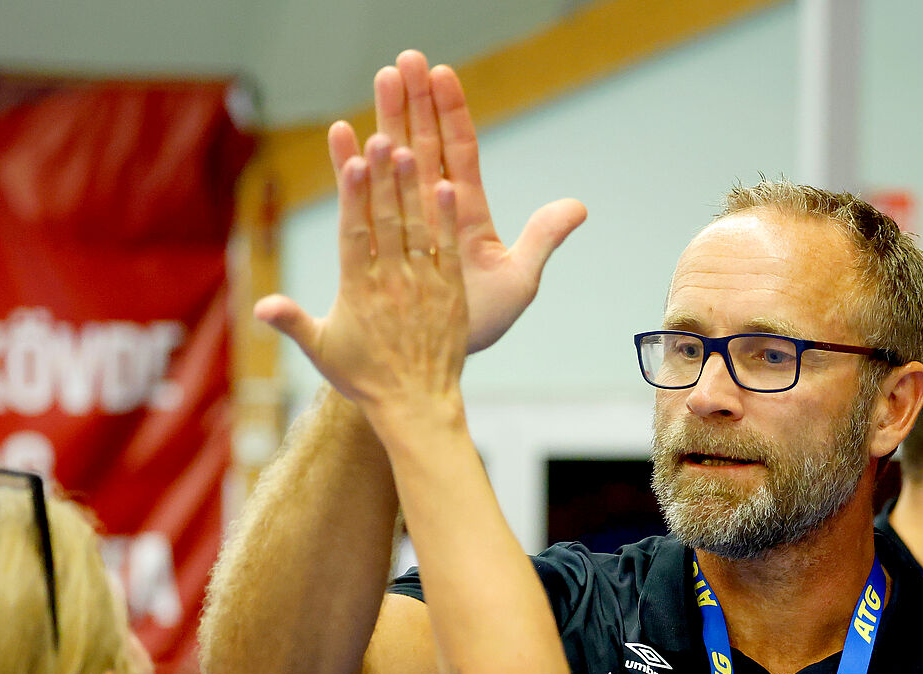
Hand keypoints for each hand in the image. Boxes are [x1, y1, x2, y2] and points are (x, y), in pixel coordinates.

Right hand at [255, 134, 465, 425]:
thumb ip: (292, 323)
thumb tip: (260, 308)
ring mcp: (423, 286)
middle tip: (380, 137)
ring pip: (417, 228)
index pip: (354, 233)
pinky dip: (446, 218)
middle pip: (386, 221)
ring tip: (408, 149)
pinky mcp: (451, 294)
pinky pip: (447, 250)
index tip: (351, 160)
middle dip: (382, 178)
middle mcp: (391, 283)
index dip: (353, 195)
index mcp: (357, 291)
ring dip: (412, 188)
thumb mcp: (322, 352)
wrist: (416, 406)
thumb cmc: (365, 379)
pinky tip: (444, 185)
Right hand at [342, 50, 585, 352]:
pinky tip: (344, 132)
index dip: (452, 113)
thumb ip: (542, 239)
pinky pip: (361, 196)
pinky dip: (351, 166)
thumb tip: (579, 206)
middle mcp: (433, 210)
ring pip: (394, 161)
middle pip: (424, 143)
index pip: (461, 151)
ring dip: (387, 118)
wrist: (435, 364)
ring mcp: (403, 221)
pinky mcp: (375, 239)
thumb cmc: (478, 325)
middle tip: (404, 60)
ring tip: (380, 78)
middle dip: (415, 102)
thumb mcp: (518, 281)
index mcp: (467, 213)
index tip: (442, 74)